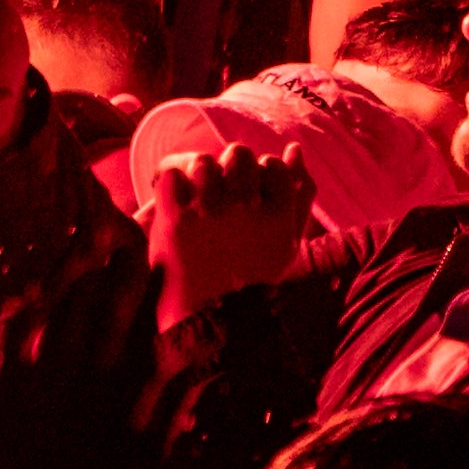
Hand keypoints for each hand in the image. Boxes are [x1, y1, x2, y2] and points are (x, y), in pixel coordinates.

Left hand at [142, 143, 313, 327]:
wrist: (209, 319)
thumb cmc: (252, 278)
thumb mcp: (287, 243)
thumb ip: (299, 195)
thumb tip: (295, 149)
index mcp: (278, 217)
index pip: (273, 165)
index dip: (260, 173)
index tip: (251, 193)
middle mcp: (247, 210)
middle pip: (238, 154)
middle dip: (229, 167)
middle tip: (222, 190)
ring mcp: (209, 213)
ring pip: (204, 162)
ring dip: (198, 174)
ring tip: (199, 197)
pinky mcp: (175, 219)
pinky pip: (171, 175)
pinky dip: (169, 184)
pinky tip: (176, 204)